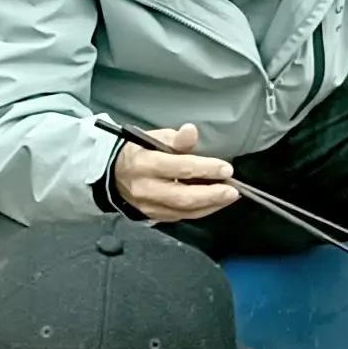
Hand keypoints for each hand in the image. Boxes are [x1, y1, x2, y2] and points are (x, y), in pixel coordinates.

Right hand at [107, 122, 238, 223]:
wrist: (114, 174)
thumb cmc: (140, 152)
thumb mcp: (154, 138)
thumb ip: (176, 139)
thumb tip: (192, 131)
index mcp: (145, 164)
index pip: (180, 168)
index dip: (206, 168)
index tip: (226, 168)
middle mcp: (146, 188)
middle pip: (183, 196)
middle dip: (212, 195)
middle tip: (233, 191)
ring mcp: (149, 206)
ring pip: (184, 211)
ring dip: (210, 205)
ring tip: (229, 196)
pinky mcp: (154, 216)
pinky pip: (181, 217)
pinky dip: (201, 211)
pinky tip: (214, 203)